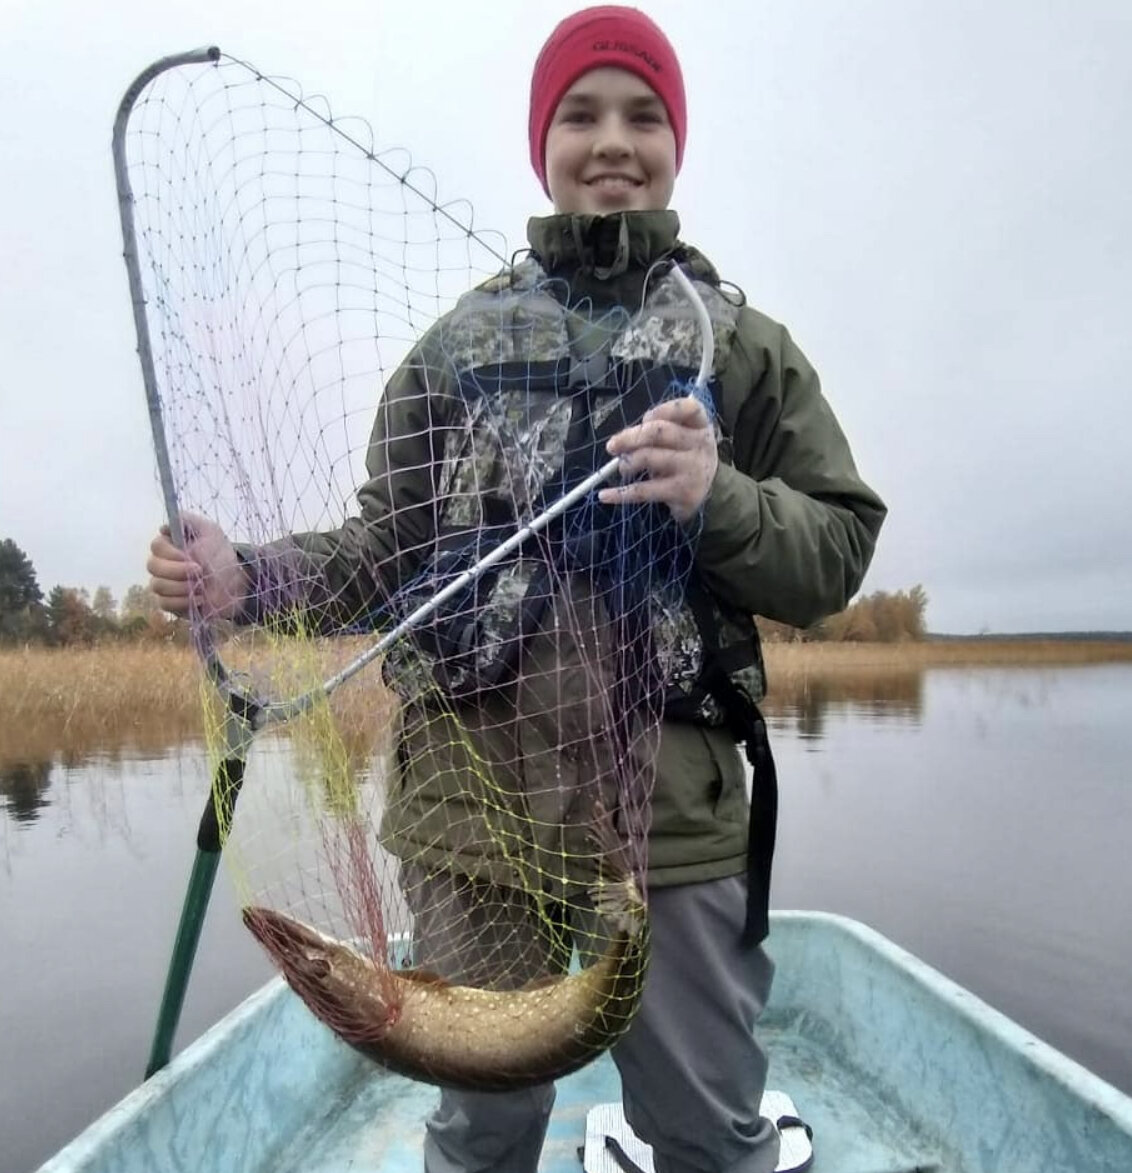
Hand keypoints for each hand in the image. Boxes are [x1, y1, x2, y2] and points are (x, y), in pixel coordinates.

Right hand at [146, 512, 245, 619]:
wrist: (236, 582)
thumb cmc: (221, 555)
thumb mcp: (210, 531)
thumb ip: (188, 520)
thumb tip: (164, 525)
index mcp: (170, 546)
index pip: (156, 546)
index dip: (171, 553)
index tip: (190, 557)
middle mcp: (163, 565)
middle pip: (153, 567)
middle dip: (176, 571)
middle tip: (199, 571)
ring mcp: (165, 584)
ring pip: (157, 586)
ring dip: (182, 587)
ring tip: (201, 587)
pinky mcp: (171, 603)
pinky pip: (165, 603)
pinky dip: (182, 602)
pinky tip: (200, 599)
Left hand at [599, 396, 718, 523]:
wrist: (710, 492)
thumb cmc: (686, 457)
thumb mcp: (682, 437)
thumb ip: (659, 430)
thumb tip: (624, 439)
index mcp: (700, 425)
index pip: (688, 407)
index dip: (663, 409)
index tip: (645, 418)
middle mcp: (700, 444)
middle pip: (660, 432)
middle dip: (630, 437)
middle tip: (612, 446)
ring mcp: (692, 469)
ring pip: (649, 457)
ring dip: (628, 462)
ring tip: (623, 467)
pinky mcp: (683, 493)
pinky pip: (644, 491)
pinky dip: (620, 494)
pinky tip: (605, 495)